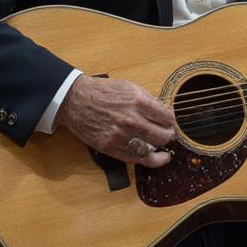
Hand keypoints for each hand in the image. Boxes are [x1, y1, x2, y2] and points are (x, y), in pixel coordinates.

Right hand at [57, 75, 174, 168]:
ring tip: (165, 148)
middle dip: (169, 135)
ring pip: (152, 150)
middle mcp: (131, 120)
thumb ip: (148, 99)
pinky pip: (136, 158)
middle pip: (163, 135)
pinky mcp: (111, 147)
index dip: (171, 119)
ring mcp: (121, 136)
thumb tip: (165, 110)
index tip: (169, 121)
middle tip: (168, 134)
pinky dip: (151, 160)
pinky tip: (159, 158)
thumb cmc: (102, 92)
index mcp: (138, 102)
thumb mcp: (129, 87)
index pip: (167, 117)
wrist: (76, 100)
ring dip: (162, 149)